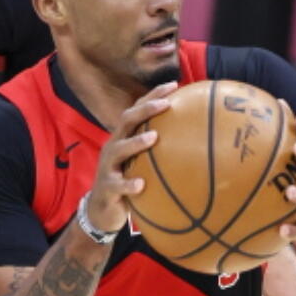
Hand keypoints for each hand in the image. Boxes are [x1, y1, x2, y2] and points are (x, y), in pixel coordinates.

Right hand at [88, 84, 176, 233]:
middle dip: (145, 109)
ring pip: (118, 149)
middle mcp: (114, 147)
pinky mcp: (106, 187)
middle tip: (166, 104)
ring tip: (154, 137)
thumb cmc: (128, 182)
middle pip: (126, 121)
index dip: (153, 96)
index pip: (137, 110)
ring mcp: (108, 166)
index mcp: (123, 138)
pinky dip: (128, 184)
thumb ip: (158, 151)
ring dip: (136, 142)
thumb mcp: (141, 164)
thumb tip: (194, 143)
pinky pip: (117, 185)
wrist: (102, 210)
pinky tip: (141, 185)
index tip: (174, 85)